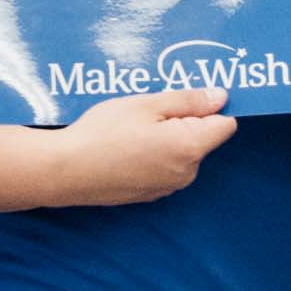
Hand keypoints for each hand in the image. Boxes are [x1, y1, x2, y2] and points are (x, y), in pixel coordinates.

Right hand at [40, 88, 240, 204]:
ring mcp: (168, 187)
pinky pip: (163, 167)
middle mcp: (186, 173)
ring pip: (181, 153)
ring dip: (167, 138)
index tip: (187, 96)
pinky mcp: (150, 194)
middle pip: (202, 138)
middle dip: (184, 122)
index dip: (210, 107)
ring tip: (132, 128)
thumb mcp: (146, 104)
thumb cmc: (103, 133)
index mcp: (190, 148)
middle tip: (148, 110)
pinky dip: (152, 155)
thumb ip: (189, 101)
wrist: (66, 170)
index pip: (225, 124)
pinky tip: (125, 147)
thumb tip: (221, 97)